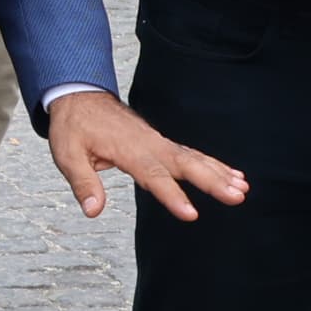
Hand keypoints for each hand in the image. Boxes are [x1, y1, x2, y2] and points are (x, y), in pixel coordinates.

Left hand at [43, 90, 247, 223]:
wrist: (80, 96)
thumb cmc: (74, 127)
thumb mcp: (67, 154)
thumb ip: (83, 182)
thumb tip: (93, 210)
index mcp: (128, 151)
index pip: (154, 177)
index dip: (173, 196)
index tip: (191, 214)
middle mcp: (149, 145)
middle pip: (185, 165)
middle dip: (212, 181)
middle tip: (237, 197)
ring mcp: (158, 142)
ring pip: (194, 158)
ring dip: (219, 173)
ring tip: (243, 189)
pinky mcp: (162, 143)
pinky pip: (191, 154)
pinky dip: (212, 164)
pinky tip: (232, 175)